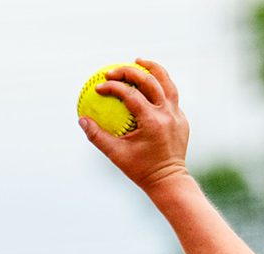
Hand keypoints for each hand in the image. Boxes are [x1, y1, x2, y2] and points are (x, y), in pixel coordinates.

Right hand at [78, 59, 190, 195]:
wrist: (169, 181)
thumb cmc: (140, 170)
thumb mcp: (116, 155)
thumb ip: (97, 137)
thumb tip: (81, 119)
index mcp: (152, 122)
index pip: (131, 95)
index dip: (112, 87)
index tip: (99, 87)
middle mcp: (168, 115)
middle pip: (150, 81)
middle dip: (129, 71)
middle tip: (114, 70)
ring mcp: (178, 116)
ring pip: (168, 83)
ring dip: (153, 69)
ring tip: (138, 61)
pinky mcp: (182, 119)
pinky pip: (171, 97)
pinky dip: (160, 87)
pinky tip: (148, 84)